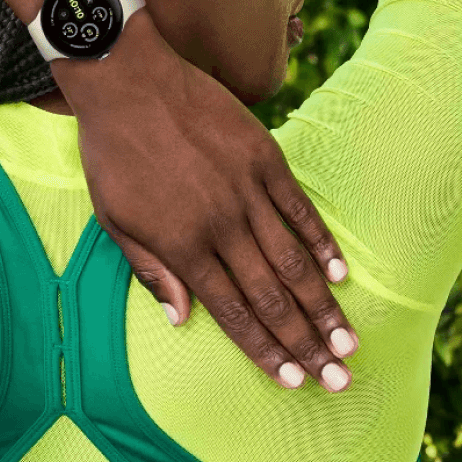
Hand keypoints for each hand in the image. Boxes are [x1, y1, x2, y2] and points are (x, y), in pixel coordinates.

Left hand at [65, 14, 359, 392]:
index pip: (232, 312)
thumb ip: (151, 270)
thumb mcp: (114, 220)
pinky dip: (322, 243)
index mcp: (182, 245)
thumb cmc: (113, 153)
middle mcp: (220, 225)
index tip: (293, 381)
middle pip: (272, 297)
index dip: (265, 351)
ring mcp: (246, 191)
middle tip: (338, 377)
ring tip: (348, 340)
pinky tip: (340, 273)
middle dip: (307, 343)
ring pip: (293, 261)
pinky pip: (300, 210)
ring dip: (323, 306)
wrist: (127, 80)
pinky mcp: (265, 159)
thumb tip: (182, 319)